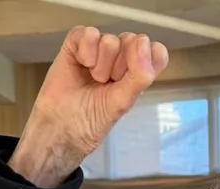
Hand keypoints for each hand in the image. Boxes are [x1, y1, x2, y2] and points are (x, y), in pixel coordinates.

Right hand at [9, 27, 168, 186]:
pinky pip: (89, 33)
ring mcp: (100, 49)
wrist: (62, 124)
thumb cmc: (92, 118)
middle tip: (108, 84)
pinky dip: (85, 52)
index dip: (146, 60)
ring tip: (93, 79)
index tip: (131, 78)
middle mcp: (121, 58)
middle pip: (133, 42)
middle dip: (119, 68)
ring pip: (110, 40)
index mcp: (138, 73)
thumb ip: (140, 75)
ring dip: (101, 65)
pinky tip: (81, 65)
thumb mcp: (123, 102)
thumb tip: (142, 42)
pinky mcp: (78, 42)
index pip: (157, 52)